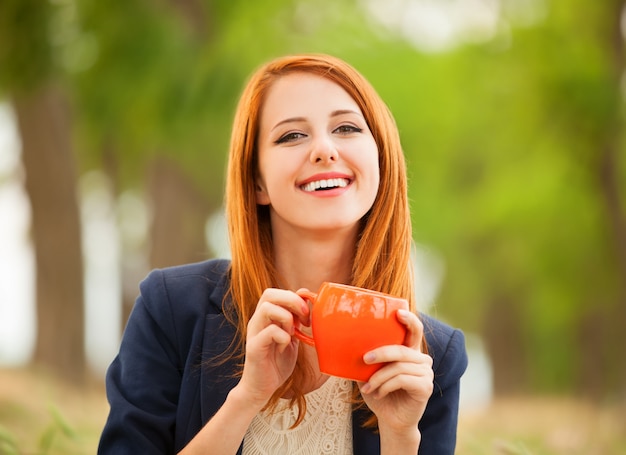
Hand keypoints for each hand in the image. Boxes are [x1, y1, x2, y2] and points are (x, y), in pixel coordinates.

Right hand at [235, 288, 309, 408]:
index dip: (294, 297)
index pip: (275, 293)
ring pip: (268, 309)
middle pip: (269, 294)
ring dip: (286, 318)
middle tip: (303, 318)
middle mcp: (257, 321)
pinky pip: (270, 331)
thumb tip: (306, 300)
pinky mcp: (254, 347)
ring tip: (292, 333)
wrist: (261, 388)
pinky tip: (284, 347)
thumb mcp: (291, 337)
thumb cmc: (276, 363)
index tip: (306, 313)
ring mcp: (254, 333)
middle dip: (292, 301)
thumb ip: (296, 321)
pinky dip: (283, 337)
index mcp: (265, 317)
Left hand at [357, 309, 433, 433]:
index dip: (409, 319)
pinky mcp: (425, 387)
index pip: (414, 330)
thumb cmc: (380, 393)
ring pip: (398, 367)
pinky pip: (402, 379)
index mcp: (410, 351)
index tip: (398, 312)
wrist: (390, 420)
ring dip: (379, 377)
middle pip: (401, 349)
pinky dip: (386, 386)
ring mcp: (426, 373)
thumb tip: (344, 343)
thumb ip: (367, 358)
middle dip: (381, 353)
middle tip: (364, 359)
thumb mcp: (370, 373)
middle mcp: (421, 359)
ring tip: (368, 387)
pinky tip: (378, 393)